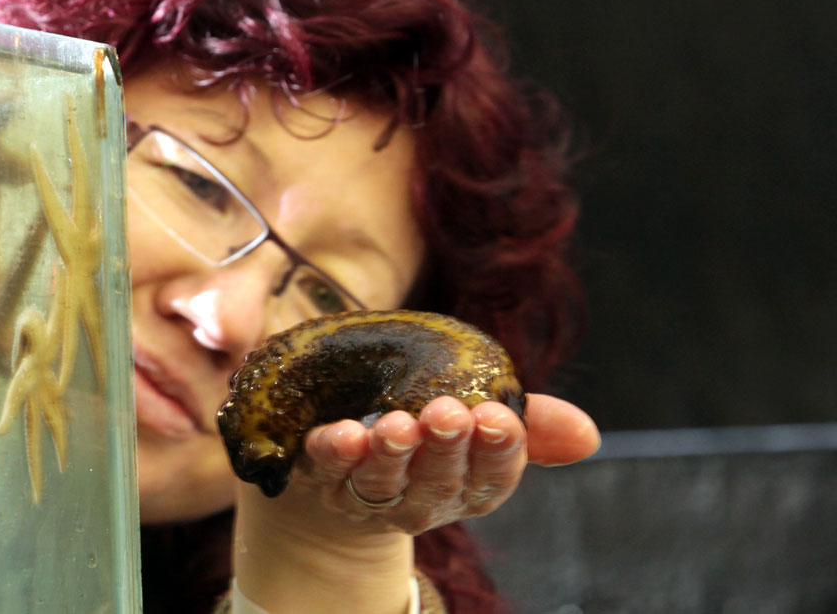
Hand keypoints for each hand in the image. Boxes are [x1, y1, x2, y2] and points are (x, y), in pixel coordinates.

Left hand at [262, 393, 599, 537]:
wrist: (349, 466)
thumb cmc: (430, 438)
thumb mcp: (481, 425)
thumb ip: (531, 424)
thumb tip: (587, 434)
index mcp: (468, 484)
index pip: (492, 477)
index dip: (498, 451)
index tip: (498, 417)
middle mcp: (422, 498)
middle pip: (438, 481)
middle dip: (445, 448)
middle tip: (448, 413)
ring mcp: (370, 494)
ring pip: (383, 482)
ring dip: (391, 454)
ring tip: (397, 424)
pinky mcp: (323, 478)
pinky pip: (326, 469)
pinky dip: (334, 453)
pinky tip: (342, 434)